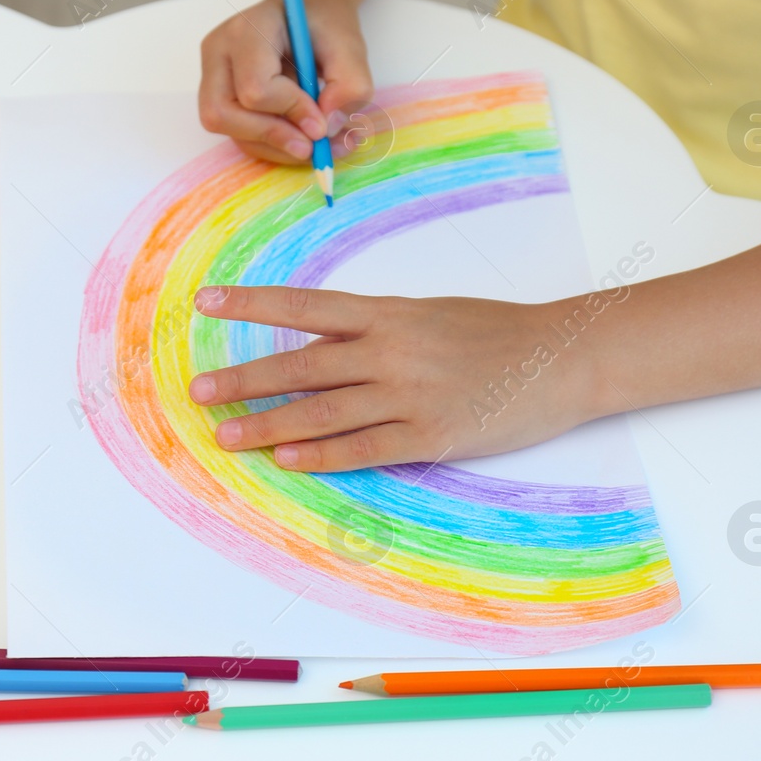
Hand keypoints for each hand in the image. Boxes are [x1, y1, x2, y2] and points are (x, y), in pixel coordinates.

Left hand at [187, 285, 606, 470]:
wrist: (561, 358)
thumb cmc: (494, 332)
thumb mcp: (426, 313)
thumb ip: (373, 328)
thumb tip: (318, 343)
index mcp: (387, 312)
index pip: (304, 305)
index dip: (252, 303)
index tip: (206, 302)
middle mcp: (389, 350)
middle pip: (300, 365)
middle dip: (245, 379)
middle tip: (199, 392)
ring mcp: (408, 395)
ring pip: (321, 411)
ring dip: (268, 424)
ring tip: (227, 435)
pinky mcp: (429, 436)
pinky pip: (362, 448)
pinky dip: (321, 454)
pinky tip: (286, 458)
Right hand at [198, 0, 372, 164]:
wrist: (310, 16)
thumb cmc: (324, 26)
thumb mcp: (350, 47)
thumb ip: (350, 85)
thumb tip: (327, 129)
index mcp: (248, 30)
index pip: (255, 86)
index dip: (291, 111)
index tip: (323, 124)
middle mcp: (219, 53)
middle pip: (223, 115)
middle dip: (272, 137)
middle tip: (312, 147)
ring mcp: (213, 77)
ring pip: (229, 132)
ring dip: (275, 146)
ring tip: (315, 143)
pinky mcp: (219, 98)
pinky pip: (238, 137)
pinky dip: (273, 147)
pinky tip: (301, 139)